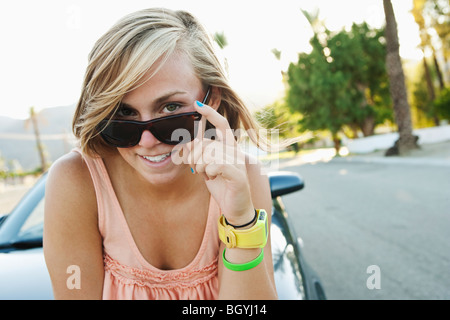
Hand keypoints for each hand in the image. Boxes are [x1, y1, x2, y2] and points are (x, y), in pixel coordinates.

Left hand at [184, 100, 254, 225]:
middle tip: (195, 167)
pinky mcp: (238, 175)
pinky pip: (216, 165)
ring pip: (210, 154)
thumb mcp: (206, 168)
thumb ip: (199, 155)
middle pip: (207, 143)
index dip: (210, 113)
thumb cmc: (222, 186)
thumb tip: (186, 143)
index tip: (197, 104)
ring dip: (200, 165)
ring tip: (204, 174)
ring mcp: (238, 162)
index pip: (222, 124)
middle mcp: (235, 152)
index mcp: (229, 147)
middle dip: (194, 155)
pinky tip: (211, 177)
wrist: (236, 209)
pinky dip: (208, 171)